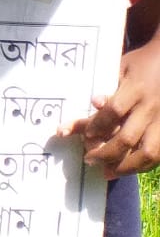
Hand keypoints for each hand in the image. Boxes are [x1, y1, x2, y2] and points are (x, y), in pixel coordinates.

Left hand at [59, 40, 159, 177]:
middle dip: (106, 152)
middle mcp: (151, 107)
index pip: (114, 110)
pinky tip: (129, 169)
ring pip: (148, 152)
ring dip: (127, 166)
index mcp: (136, 88)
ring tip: (108, 172)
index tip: (84, 135)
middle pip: (128, 137)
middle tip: (89, 159)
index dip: (97, 124)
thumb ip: (109, 86)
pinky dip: (145, 165)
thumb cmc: (141, 64)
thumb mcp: (121, 67)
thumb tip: (95, 103)